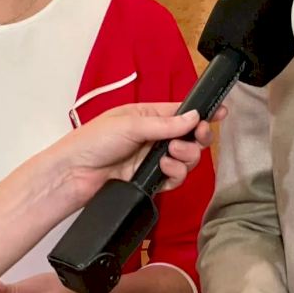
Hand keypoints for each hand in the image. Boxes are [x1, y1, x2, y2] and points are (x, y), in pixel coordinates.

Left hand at [44, 102, 222, 208]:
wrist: (72, 176)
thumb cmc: (92, 141)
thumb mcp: (129, 124)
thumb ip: (164, 124)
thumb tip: (194, 118)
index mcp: (149, 116)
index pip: (183, 112)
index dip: (203, 112)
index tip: (221, 111)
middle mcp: (155, 137)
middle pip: (191, 137)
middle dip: (196, 138)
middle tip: (194, 138)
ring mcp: (153, 159)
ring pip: (187, 159)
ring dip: (184, 157)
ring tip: (168, 157)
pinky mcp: (150, 180)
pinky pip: (175, 178)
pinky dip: (174, 175)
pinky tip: (163, 172)